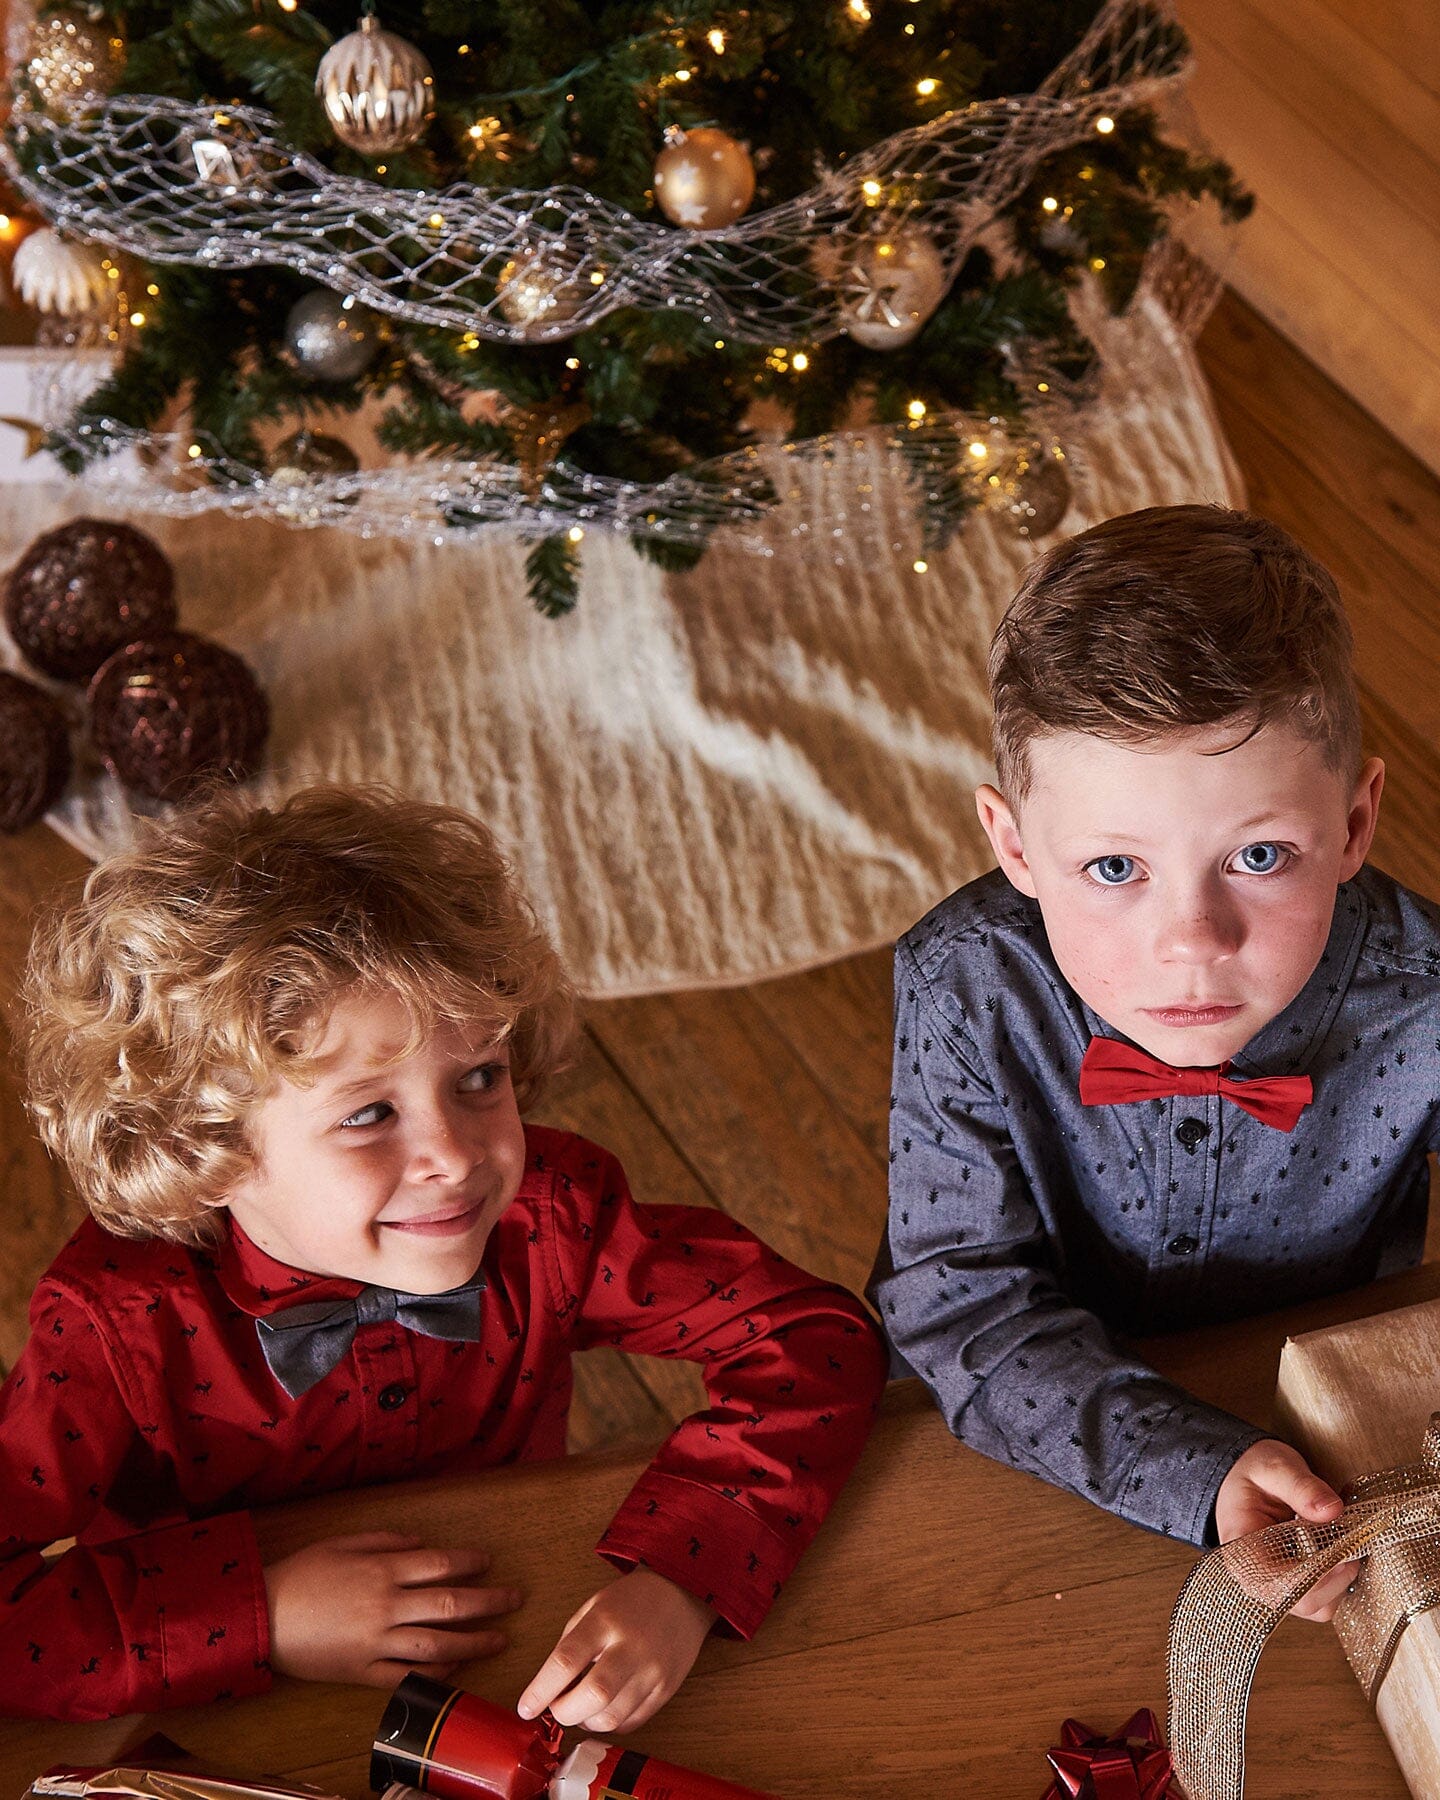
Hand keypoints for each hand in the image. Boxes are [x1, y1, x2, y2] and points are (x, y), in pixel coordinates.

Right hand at [264, 1531, 522, 1685]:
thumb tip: (421, 1543)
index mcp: (381, 1570)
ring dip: (473, 1642)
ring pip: (436, 1645)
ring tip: (499, 1639)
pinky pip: (406, 1676)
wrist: (262, 1617)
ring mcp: (375, 1642)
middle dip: (487, 1602)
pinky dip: (434, 1674)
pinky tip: (455, 1668)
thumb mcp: (343, 1542)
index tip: (489, 1563)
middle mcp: (385, 1606)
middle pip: (448, 1604)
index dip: (470, 1563)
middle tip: (514, 1599)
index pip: (440, 1565)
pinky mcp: (362, 1672)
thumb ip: (386, 1540)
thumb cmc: (302, 1574)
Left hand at [516, 1568, 716, 1733]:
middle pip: (592, 1696)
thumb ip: (570, 1644)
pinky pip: (632, 1722)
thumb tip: (548, 1688)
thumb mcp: (593, 1606)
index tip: (525, 1708)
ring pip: (611, 1717)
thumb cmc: (631, 1601)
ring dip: (586, 1722)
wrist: (682, 1594)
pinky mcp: (667, 1689)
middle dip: (565, 1712)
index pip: (566, 1662)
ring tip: (581, 1708)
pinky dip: (610, 1723)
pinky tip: (604, 1708)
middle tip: (557, 1708)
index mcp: (605, 1621)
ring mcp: (652, 1671)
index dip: (540, 1691)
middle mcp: (631, 1647)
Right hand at [1215, 1439, 1354, 1621]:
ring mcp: (1275, 1585)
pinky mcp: (1292, 1585)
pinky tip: (1335, 1550)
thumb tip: (1332, 1510)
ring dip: (1340, 1578)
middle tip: (1348, 1542)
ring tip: (1340, 1543)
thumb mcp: (1274, 1467)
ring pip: (1319, 1607)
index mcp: (1243, 1550)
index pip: (1282, 1586)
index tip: (1343, 1550)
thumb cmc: (1252, 1473)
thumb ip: (1301, 1486)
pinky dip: (1337, 1579)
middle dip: (1336, 1576)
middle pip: (1306, 1603)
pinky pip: (1322, 1599)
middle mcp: (1256, 1577)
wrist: (1241, 1476)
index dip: (1319, 1575)